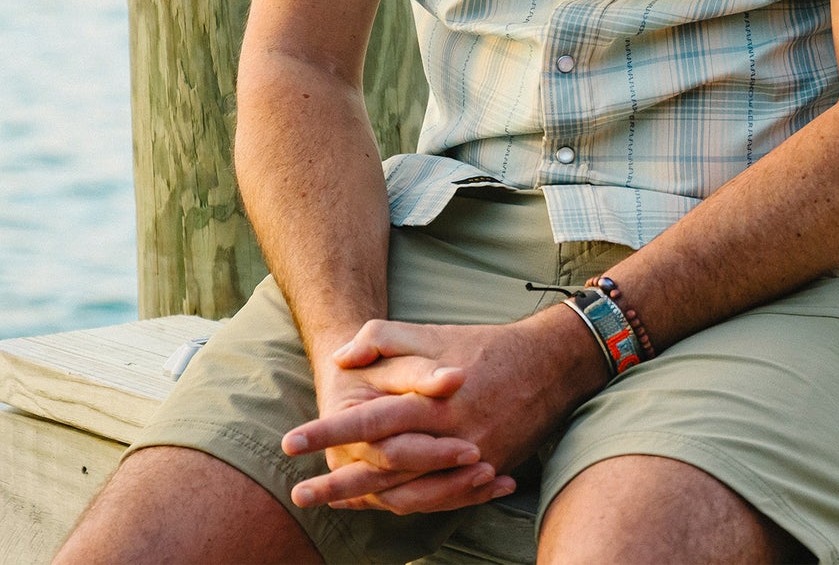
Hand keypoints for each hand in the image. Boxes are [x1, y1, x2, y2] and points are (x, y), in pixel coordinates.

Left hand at [285, 305, 607, 514]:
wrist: (548, 364)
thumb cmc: (483, 345)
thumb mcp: (431, 331)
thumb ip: (382, 338)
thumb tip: (342, 358)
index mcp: (431, 399)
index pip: (369, 420)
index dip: (328, 432)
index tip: (291, 442)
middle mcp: (448, 436)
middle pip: (383, 469)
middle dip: (337, 484)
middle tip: (298, 493)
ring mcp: (469, 460)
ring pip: (410, 494)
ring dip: (368, 503)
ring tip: (332, 505)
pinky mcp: (485, 472)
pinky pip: (441, 501)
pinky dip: (408, 506)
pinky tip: (382, 506)